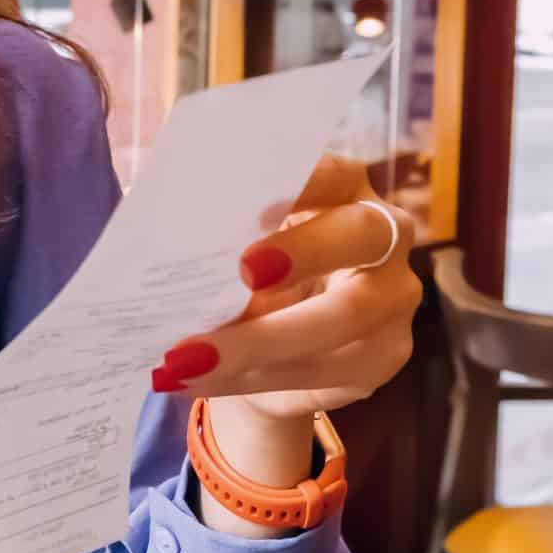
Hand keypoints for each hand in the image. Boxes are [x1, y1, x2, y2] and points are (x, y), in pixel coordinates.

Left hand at [150, 158, 421, 533]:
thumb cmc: (245, 278)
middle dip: (302, 252)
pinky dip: (253, 378)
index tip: (254, 200)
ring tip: (183, 358)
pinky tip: (197, 380)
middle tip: (243, 272)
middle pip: (359, 235)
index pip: (335, 172)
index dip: (303, 181)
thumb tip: (159, 237)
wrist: (265, 355)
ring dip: (257, 341)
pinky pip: (323, 371)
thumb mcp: (229, 248)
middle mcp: (383, 238)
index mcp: (343, 192)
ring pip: (341, 318)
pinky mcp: (383, 356)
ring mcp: (393, 299)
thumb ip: (213, 234)